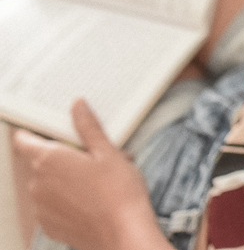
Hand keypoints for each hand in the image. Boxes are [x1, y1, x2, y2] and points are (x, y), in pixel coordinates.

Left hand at [11, 100, 169, 249]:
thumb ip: (88, 127)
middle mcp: (37, 183)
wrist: (123, 235)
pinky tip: (93, 200)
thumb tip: (77, 105)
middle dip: (65, 157)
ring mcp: (41, 207)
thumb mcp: (108, 152)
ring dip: (67, 179)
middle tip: (95, 157)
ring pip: (48, 184)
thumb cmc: (118, 193)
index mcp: (49, 159)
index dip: (33, 133)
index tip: (47, 130)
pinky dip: (67, 200)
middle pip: (42, 161)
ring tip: (99, 181)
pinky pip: (53, 204)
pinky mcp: (49, 225)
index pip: (23, 140)